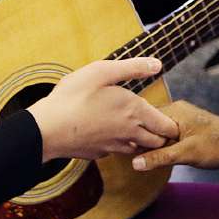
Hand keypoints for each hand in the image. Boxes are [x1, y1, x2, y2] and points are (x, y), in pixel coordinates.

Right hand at [28, 57, 178, 161]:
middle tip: (153, 120)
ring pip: (138, 148)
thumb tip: (157, 64)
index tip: (166, 115)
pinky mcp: (99, 154)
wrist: (48, 129)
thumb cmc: (73, 97)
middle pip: (157, 142)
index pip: (167, 126)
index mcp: (135, 112)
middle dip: (159, 133)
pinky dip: (118, 143)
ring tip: (132, 125)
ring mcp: (114, 147)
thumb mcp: (102, 72)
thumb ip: (132, 68)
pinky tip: (107, 131)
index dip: (170, 122)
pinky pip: (117, 151)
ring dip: (140, 140)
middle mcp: (130, 133)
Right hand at [132, 101, 218, 170]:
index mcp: (173, 111)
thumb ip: (160, 157)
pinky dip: (158, 143)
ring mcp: (179, 118)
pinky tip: (153, 154)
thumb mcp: (186, 154)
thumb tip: (136, 163)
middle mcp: (175, 110)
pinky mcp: (184, 126)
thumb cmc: (217, 145)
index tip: (122, 145)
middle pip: (147, 124)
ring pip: (155, 130)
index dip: (133, 132)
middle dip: (140, 138)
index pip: (143, 118)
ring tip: (137, 154)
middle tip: (127, 152)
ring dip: (149, 142)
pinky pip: (164, 133)